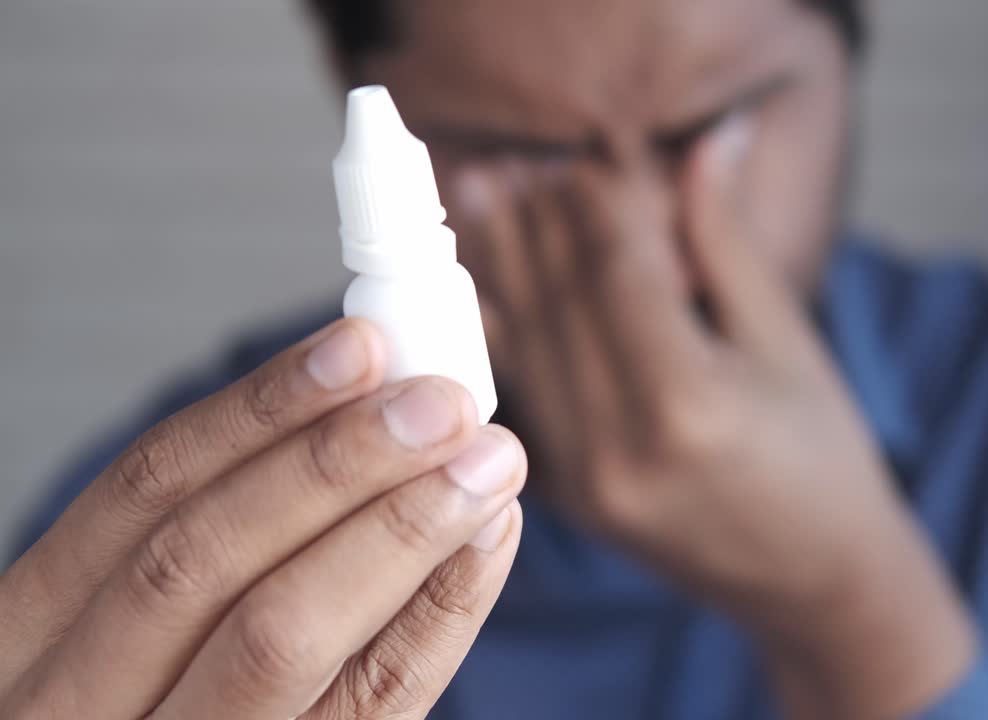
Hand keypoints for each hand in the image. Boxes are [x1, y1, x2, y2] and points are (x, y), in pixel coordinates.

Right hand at [0, 319, 525, 718]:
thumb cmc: (159, 688)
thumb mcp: (130, 617)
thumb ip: (221, 517)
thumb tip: (369, 392)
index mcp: (35, 626)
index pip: (143, 488)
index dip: (259, 408)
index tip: (359, 347)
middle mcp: (79, 700)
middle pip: (204, 557)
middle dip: (336, 464)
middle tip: (439, 402)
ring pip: (281, 636)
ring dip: (401, 530)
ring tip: (486, 460)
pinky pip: (372, 703)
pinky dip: (442, 612)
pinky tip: (488, 540)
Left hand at [456, 119, 973, 717]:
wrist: (814, 583)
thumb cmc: (824, 457)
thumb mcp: (786, 345)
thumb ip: (726, 243)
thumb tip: (710, 140)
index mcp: (689, 403)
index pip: (617, 270)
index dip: (595, 200)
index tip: (583, 150)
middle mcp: (620, 445)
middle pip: (558, 302)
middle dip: (534, 222)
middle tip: (507, 161)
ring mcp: (583, 480)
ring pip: (524, 345)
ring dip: (500, 267)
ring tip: (476, 198)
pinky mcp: (565, 497)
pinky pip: (521, 391)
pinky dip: (503, 332)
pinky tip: (484, 284)